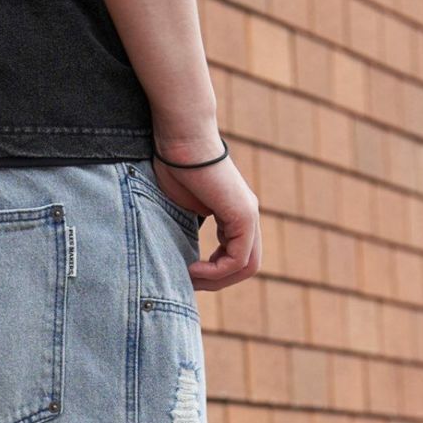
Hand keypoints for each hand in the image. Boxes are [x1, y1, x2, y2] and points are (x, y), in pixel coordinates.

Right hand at [152, 143, 260, 291]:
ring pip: (246, 266)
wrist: (181, 140)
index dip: (214, 274)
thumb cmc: (173, 167)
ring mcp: (249, 215)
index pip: (237, 257)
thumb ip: (188, 232)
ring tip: (190, 277)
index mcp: (235, 215)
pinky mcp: (244, 215)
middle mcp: (248, 215)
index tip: (187, 273)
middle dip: (218, 282)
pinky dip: (215, 271)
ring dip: (216, 280)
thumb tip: (178, 260)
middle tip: (190, 282)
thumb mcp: (181, 210)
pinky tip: (193, 269)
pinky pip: (238, 258)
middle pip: (247, 266)